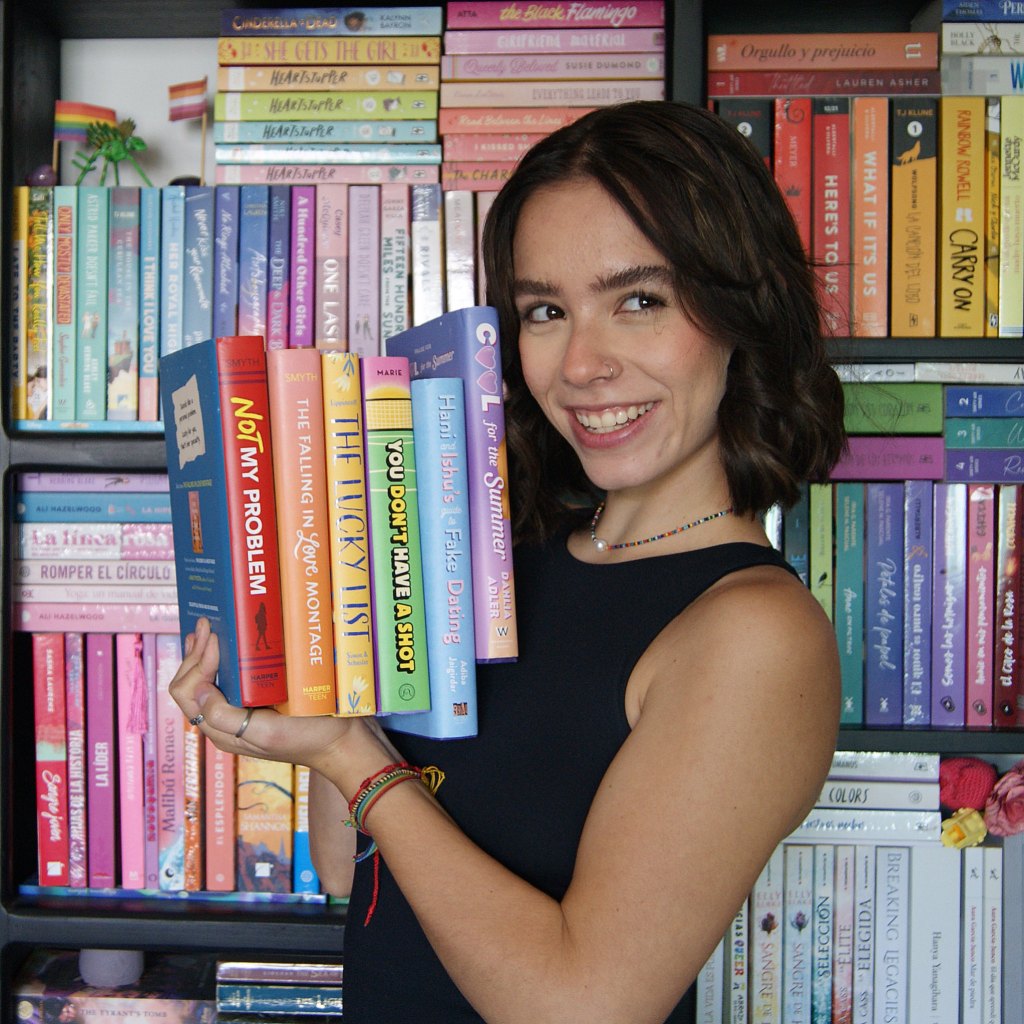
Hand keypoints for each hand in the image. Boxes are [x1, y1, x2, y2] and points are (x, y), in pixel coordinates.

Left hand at [169, 617, 356, 771]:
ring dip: (202, 652)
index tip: (217, 639)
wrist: (339, 741)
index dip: (198, 663)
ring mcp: (238, 709)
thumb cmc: (307, 738)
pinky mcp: (256, 700)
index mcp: (221, 730)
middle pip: (190, 684)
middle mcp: (223, 720)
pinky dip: (220, 657)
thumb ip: (226, 717)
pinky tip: (226, 641)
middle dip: (195, 652)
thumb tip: (197, 690)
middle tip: (205, 623)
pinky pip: (226, 678)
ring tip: (206, 627)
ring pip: (204, 679)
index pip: (188, 692)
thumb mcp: (265, 733)